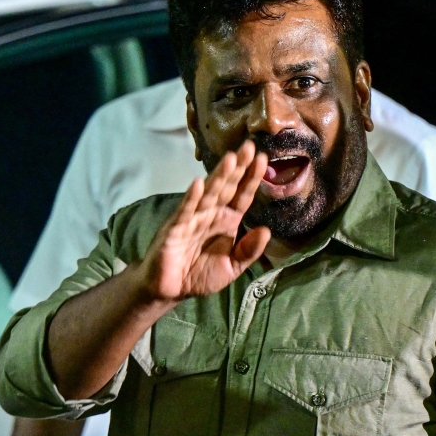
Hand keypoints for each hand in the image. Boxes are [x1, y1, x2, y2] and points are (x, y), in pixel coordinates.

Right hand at [138, 140, 269, 299]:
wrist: (170, 290)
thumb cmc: (199, 275)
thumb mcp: (231, 267)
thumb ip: (248, 251)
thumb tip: (266, 231)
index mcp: (227, 221)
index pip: (242, 196)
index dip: (251, 178)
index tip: (262, 158)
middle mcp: (211, 214)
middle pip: (227, 187)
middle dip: (238, 167)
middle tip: (248, 146)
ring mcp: (193, 218)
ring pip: (208, 194)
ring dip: (218, 176)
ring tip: (230, 158)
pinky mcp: (175, 228)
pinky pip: (185, 211)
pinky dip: (191, 198)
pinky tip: (198, 184)